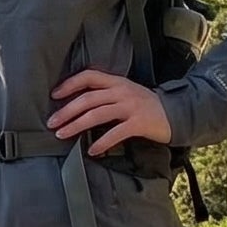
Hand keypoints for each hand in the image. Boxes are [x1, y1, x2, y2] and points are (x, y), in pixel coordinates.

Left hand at [47, 68, 172, 155]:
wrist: (176, 113)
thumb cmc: (145, 106)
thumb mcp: (125, 93)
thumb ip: (105, 95)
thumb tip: (76, 106)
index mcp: (116, 82)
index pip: (89, 76)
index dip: (69, 84)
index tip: (54, 95)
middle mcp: (122, 91)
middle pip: (88, 98)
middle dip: (67, 111)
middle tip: (51, 122)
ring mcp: (131, 107)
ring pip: (97, 114)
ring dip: (76, 125)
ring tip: (62, 134)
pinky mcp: (139, 123)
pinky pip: (115, 133)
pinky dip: (101, 142)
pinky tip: (91, 150)